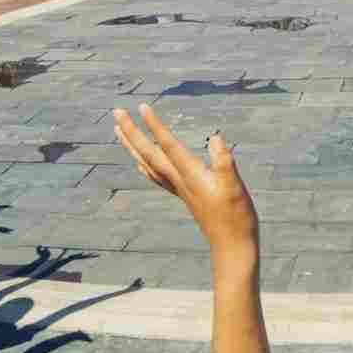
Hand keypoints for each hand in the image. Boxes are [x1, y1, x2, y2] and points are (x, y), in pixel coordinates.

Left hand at [112, 103, 257, 253]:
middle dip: (132, 132)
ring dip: (132, 146)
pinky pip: (156, 177)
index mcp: (190, 175)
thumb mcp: (235, 187)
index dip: (155, 125)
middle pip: (148, 153)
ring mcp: (179, 189)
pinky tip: (139, 163)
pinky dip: (144, 165)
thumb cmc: (236, 217)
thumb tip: (215, 138)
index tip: (142, 106)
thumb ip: (224, 163)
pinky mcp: (184, 195)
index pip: (168, 145)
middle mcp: (179, 181)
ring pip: (147, 163)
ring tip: (118, 130)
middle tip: (116, 112)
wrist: (232, 246)